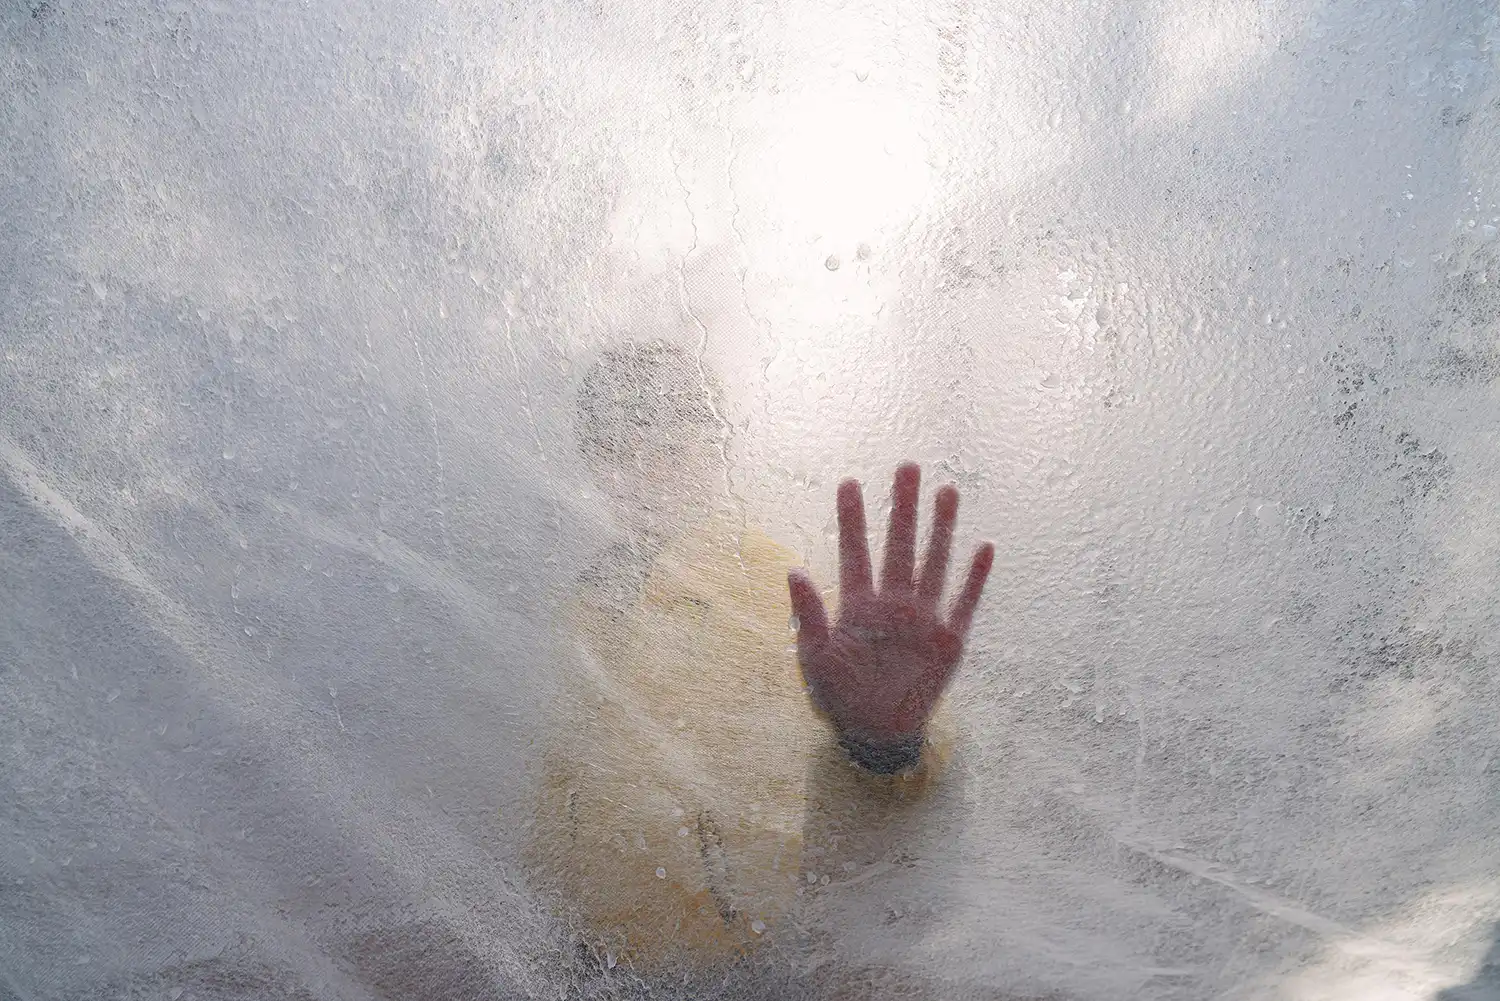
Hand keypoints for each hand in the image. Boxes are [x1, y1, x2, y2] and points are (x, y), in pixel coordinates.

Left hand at [788, 463, 993, 770]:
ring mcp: (923, 619)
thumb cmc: (840, 696)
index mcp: (859, 606)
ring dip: (941, 530)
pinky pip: (964, 604)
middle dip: (903, 508)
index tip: (849, 482)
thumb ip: (808, 615)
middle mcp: (893, 603)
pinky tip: (983, 547)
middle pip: (899, 546)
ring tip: (946, 492)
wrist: (875, 734)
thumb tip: (791, 570)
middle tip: (907, 467)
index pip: (855, 552)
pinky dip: (974, 578)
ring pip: (934, 564)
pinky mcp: (948, 641)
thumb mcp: (815, 658)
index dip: (852, 519)